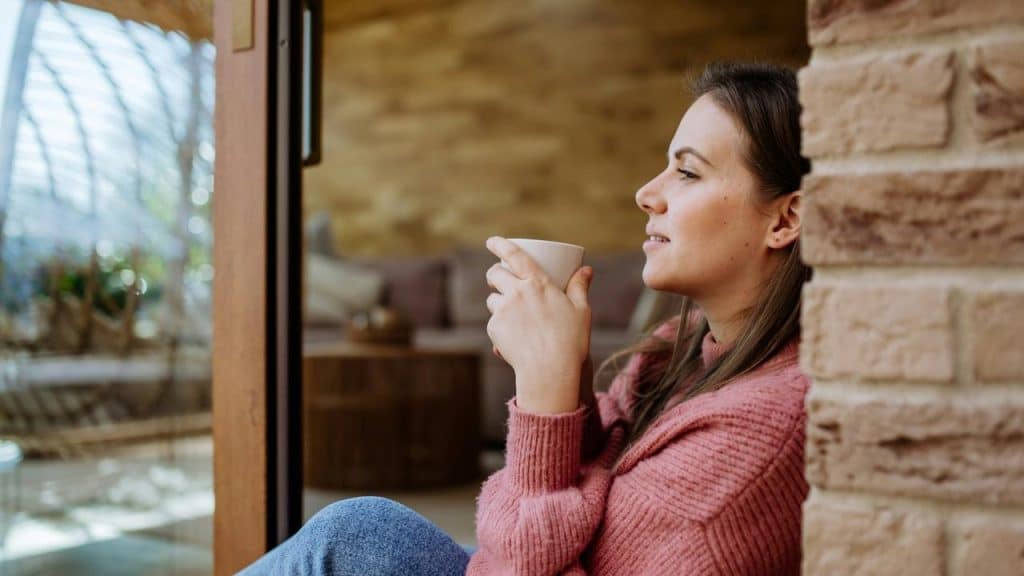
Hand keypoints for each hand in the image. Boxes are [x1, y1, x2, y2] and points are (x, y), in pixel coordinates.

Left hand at [484, 237, 592, 413]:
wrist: (550, 371)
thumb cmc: (570, 341)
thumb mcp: (581, 311)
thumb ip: (579, 287)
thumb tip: (587, 269)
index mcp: (538, 283)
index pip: (514, 255)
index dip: (501, 245)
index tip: (491, 241)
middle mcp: (517, 292)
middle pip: (495, 274)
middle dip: (495, 273)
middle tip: (500, 279)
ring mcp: (503, 310)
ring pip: (492, 299)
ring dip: (498, 301)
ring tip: (511, 312)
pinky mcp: (494, 328)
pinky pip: (494, 322)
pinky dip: (501, 326)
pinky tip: (513, 337)